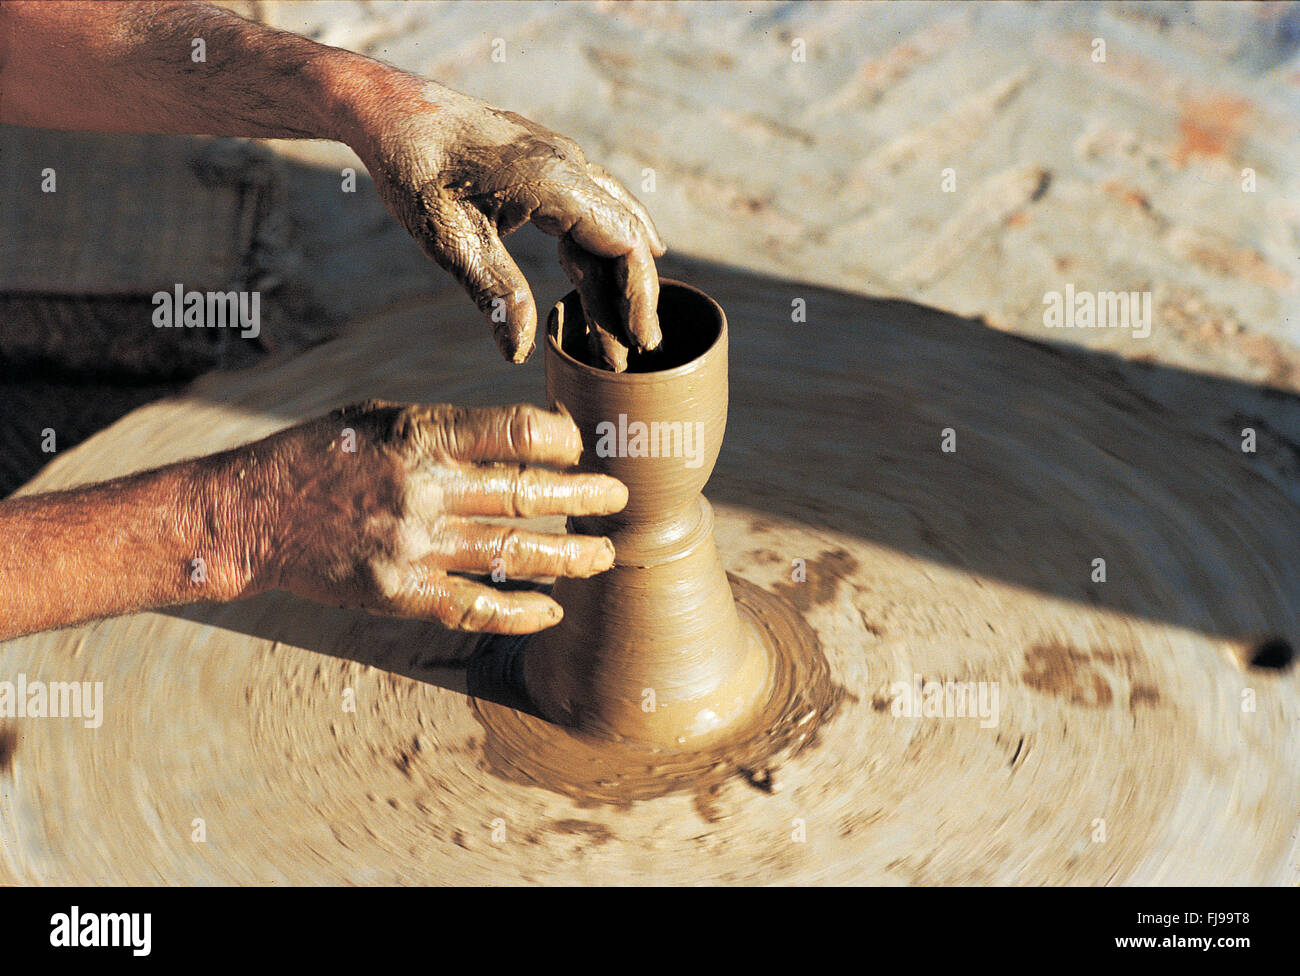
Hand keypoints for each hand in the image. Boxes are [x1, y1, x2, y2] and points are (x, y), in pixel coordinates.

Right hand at [228, 401, 625, 633]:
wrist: (250, 514)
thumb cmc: (321, 454)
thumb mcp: (382, 417)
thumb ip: (450, 429)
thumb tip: (527, 439)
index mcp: (420, 435)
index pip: (518, 434)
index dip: (564, 440)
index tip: (580, 445)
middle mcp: (423, 490)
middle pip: (529, 495)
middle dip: (586, 498)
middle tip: (618, 499)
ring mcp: (412, 546)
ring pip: (513, 554)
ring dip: (569, 557)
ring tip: (602, 556)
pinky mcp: (398, 592)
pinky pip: (474, 606)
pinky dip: (519, 612)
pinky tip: (551, 611)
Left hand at [350, 77, 665, 368]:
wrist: (389, 107)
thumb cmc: (414, 167)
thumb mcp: (448, 239)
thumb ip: (495, 293)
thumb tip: (520, 353)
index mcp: (554, 180)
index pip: (623, 243)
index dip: (638, 297)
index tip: (638, 343)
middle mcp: (568, 165)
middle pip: (625, 237)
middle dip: (633, 297)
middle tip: (635, 353)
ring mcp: (560, 161)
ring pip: (611, 223)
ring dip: (617, 278)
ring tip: (618, 331)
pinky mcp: (545, 164)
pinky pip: (591, 208)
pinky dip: (604, 248)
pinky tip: (612, 275)